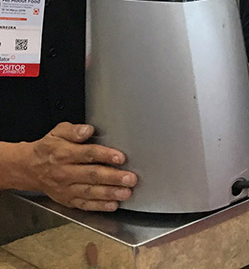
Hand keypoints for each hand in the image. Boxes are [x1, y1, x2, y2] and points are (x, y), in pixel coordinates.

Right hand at [18, 123, 135, 210]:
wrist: (29, 168)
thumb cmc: (48, 149)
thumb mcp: (57, 132)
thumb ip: (73, 130)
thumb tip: (87, 131)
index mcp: (64, 154)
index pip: (87, 154)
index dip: (105, 155)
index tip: (120, 157)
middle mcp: (65, 173)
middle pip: (92, 175)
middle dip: (113, 178)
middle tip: (130, 179)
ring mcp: (66, 188)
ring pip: (90, 192)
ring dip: (109, 193)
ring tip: (126, 193)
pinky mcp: (67, 200)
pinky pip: (84, 204)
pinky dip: (99, 206)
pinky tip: (113, 204)